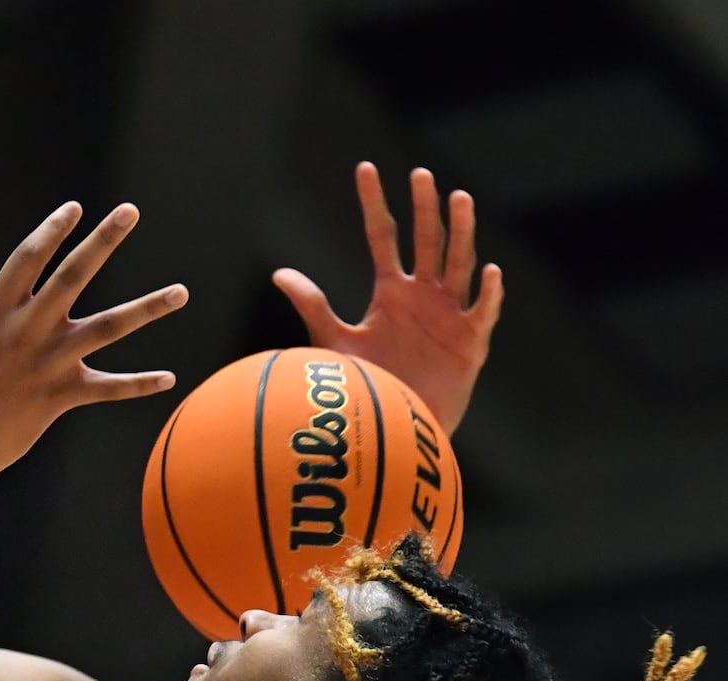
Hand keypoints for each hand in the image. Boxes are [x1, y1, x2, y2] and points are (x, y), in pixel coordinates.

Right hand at [0, 202, 185, 474]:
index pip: (28, 259)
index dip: (51, 231)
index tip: (75, 208)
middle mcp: (27, 331)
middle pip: (72, 277)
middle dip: (102, 242)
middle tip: (129, 211)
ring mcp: (48, 363)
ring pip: (107, 329)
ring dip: (146, 309)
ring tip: (182, 292)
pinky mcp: (61, 396)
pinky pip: (107, 389)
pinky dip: (137, 385)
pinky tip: (169, 378)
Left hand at [272, 162, 503, 433]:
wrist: (397, 424)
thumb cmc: (369, 383)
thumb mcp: (336, 340)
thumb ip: (314, 305)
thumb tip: (279, 272)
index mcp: (391, 291)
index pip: (382, 236)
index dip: (374, 204)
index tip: (365, 168)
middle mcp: (423, 294)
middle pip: (426, 241)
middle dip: (424, 208)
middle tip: (419, 174)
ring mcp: (450, 314)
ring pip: (458, 263)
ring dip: (461, 233)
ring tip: (459, 198)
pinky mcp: (471, 341)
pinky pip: (482, 312)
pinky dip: (487, 293)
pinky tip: (490, 272)